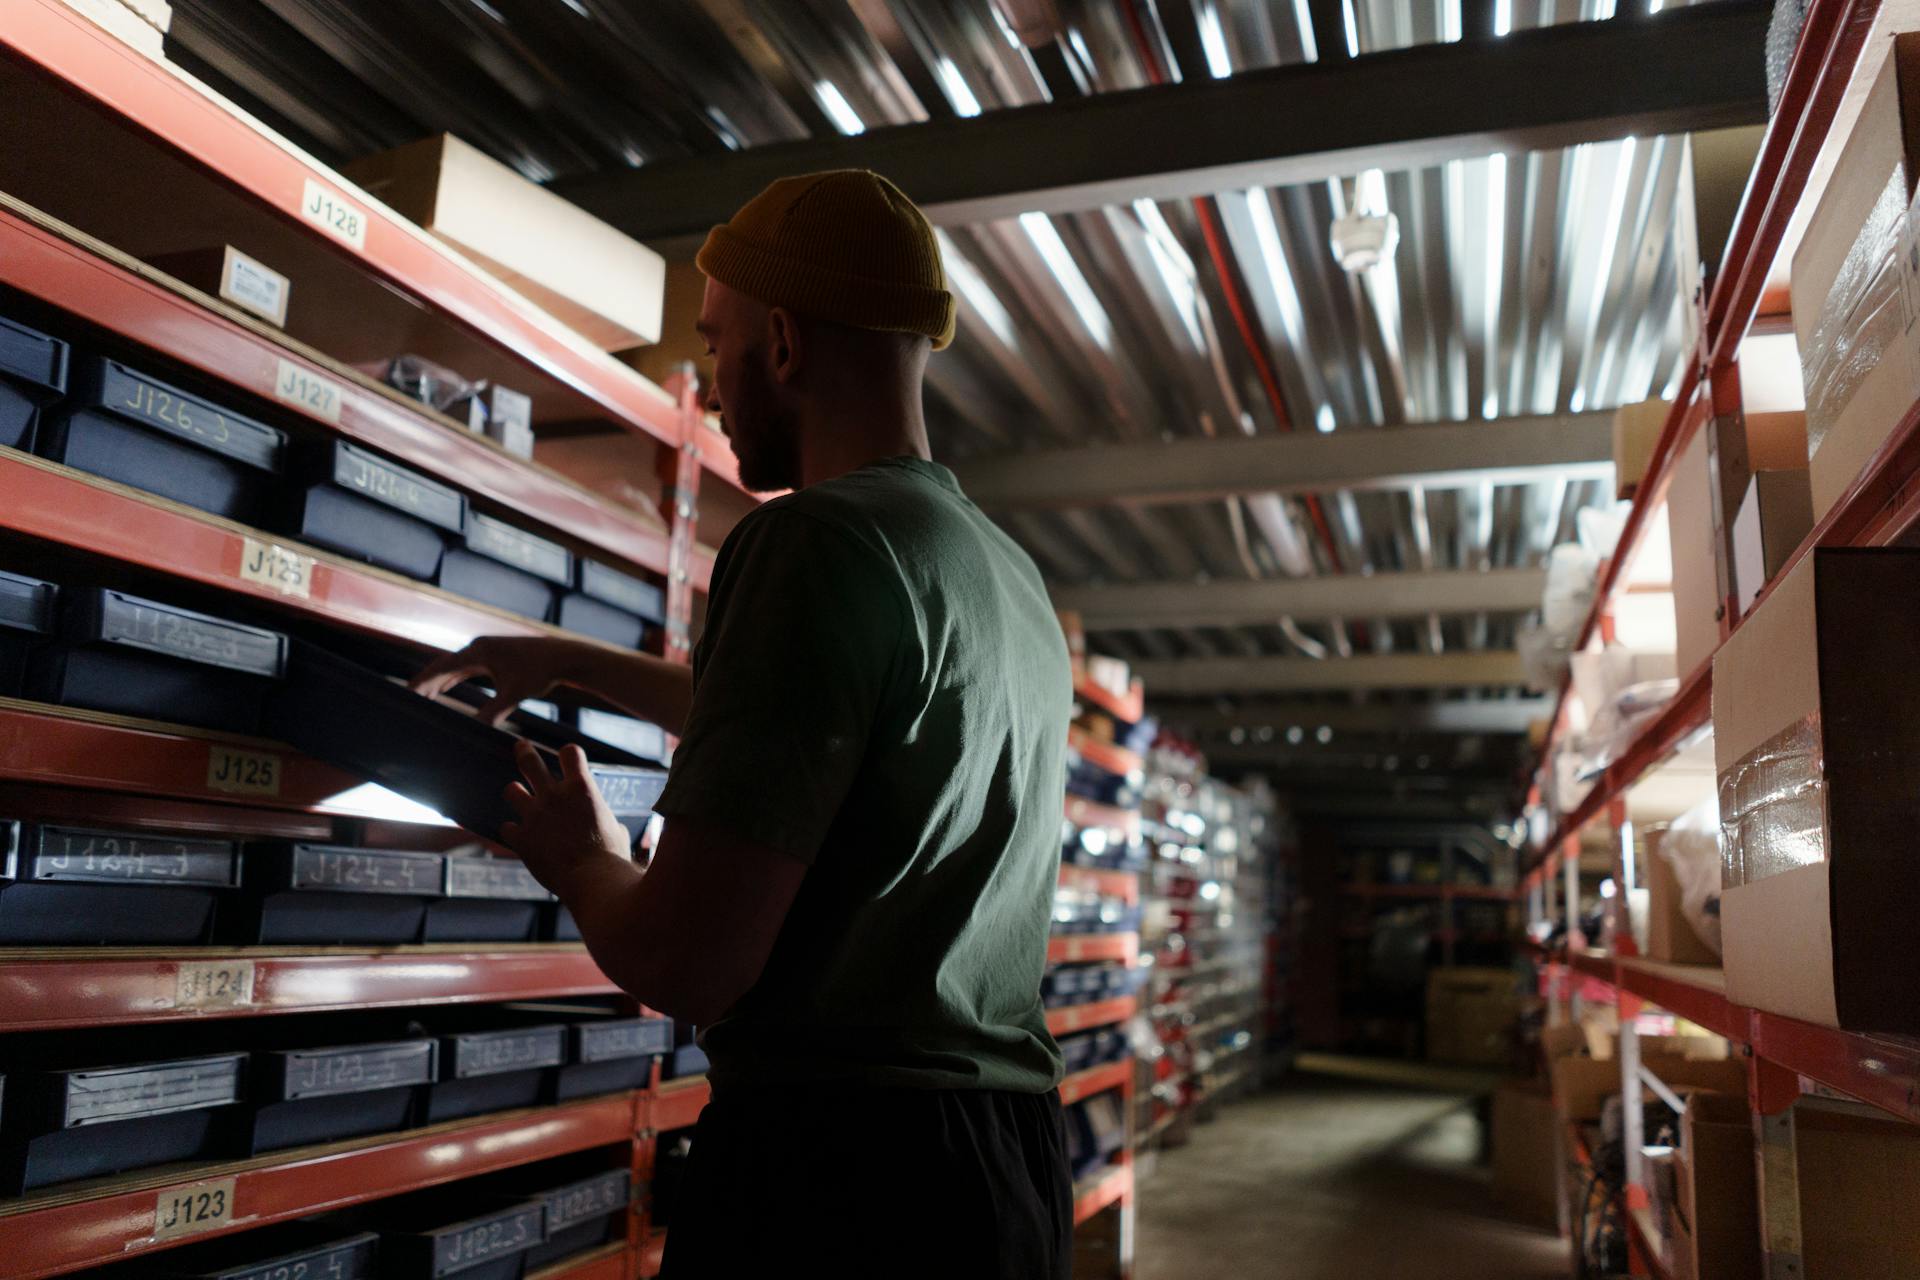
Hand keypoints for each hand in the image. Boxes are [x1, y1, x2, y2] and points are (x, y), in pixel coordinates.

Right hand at [410, 636, 585, 723]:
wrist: (564, 657)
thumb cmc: (541, 672)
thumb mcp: (514, 694)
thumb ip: (492, 712)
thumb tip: (474, 731)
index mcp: (479, 652)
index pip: (442, 667)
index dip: (422, 681)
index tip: (404, 692)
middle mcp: (479, 648)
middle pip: (443, 666)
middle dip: (425, 682)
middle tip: (405, 698)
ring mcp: (487, 651)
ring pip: (454, 667)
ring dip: (437, 681)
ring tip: (419, 697)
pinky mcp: (495, 657)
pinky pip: (466, 669)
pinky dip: (453, 680)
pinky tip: (445, 690)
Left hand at [499, 741, 633, 899]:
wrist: (591, 880)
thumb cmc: (610, 857)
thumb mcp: (616, 831)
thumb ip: (606, 820)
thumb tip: (611, 826)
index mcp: (582, 788)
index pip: (570, 752)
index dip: (568, 754)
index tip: (568, 758)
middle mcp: (554, 796)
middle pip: (530, 762)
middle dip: (524, 752)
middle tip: (521, 747)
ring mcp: (534, 815)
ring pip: (511, 790)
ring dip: (515, 792)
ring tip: (517, 794)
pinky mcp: (521, 838)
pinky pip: (507, 828)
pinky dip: (513, 831)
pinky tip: (519, 836)